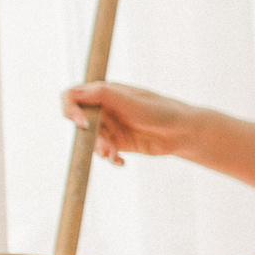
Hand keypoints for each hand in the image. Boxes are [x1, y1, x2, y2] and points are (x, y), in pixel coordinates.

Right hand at [63, 80, 198, 165]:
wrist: (184, 132)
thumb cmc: (160, 111)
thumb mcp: (131, 101)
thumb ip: (103, 95)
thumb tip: (73, 92)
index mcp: (103, 92)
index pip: (72, 97)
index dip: (71, 110)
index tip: (83, 124)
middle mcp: (103, 108)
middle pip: (80, 122)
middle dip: (89, 136)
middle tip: (104, 147)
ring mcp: (110, 126)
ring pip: (91, 140)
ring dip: (100, 149)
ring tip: (114, 155)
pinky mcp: (117, 143)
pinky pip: (103, 152)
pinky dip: (110, 158)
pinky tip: (121, 162)